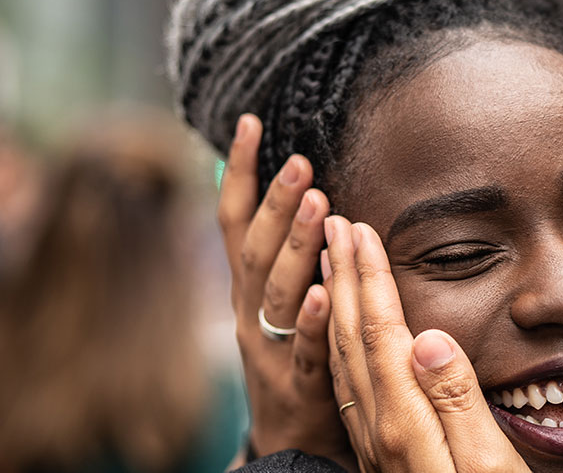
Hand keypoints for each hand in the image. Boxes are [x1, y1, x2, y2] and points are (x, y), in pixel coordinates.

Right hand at [217, 115, 351, 467]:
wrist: (290, 444)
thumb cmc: (292, 361)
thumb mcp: (278, 305)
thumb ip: (280, 256)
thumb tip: (284, 193)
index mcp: (247, 290)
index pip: (235, 222)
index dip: (239, 173)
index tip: (250, 123)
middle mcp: (250, 313)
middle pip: (256, 251)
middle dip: (275, 203)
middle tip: (300, 161)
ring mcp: (270, 349)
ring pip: (278, 293)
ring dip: (296, 246)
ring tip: (317, 204)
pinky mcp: (298, 385)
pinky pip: (305, 349)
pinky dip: (312, 319)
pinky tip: (327, 291)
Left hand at [321, 216, 528, 471]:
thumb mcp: (488, 462)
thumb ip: (456, 400)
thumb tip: (429, 338)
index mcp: (405, 422)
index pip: (382, 332)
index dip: (371, 276)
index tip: (359, 230)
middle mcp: (377, 429)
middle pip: (352, 337)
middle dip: (343, 275)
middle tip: (333, 224)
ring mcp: (372, 443)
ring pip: (343, 359)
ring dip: (335, 303)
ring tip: (328, 261)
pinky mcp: (376, 454)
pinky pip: (344, 386)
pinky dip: (337, 344)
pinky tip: (340, 334)